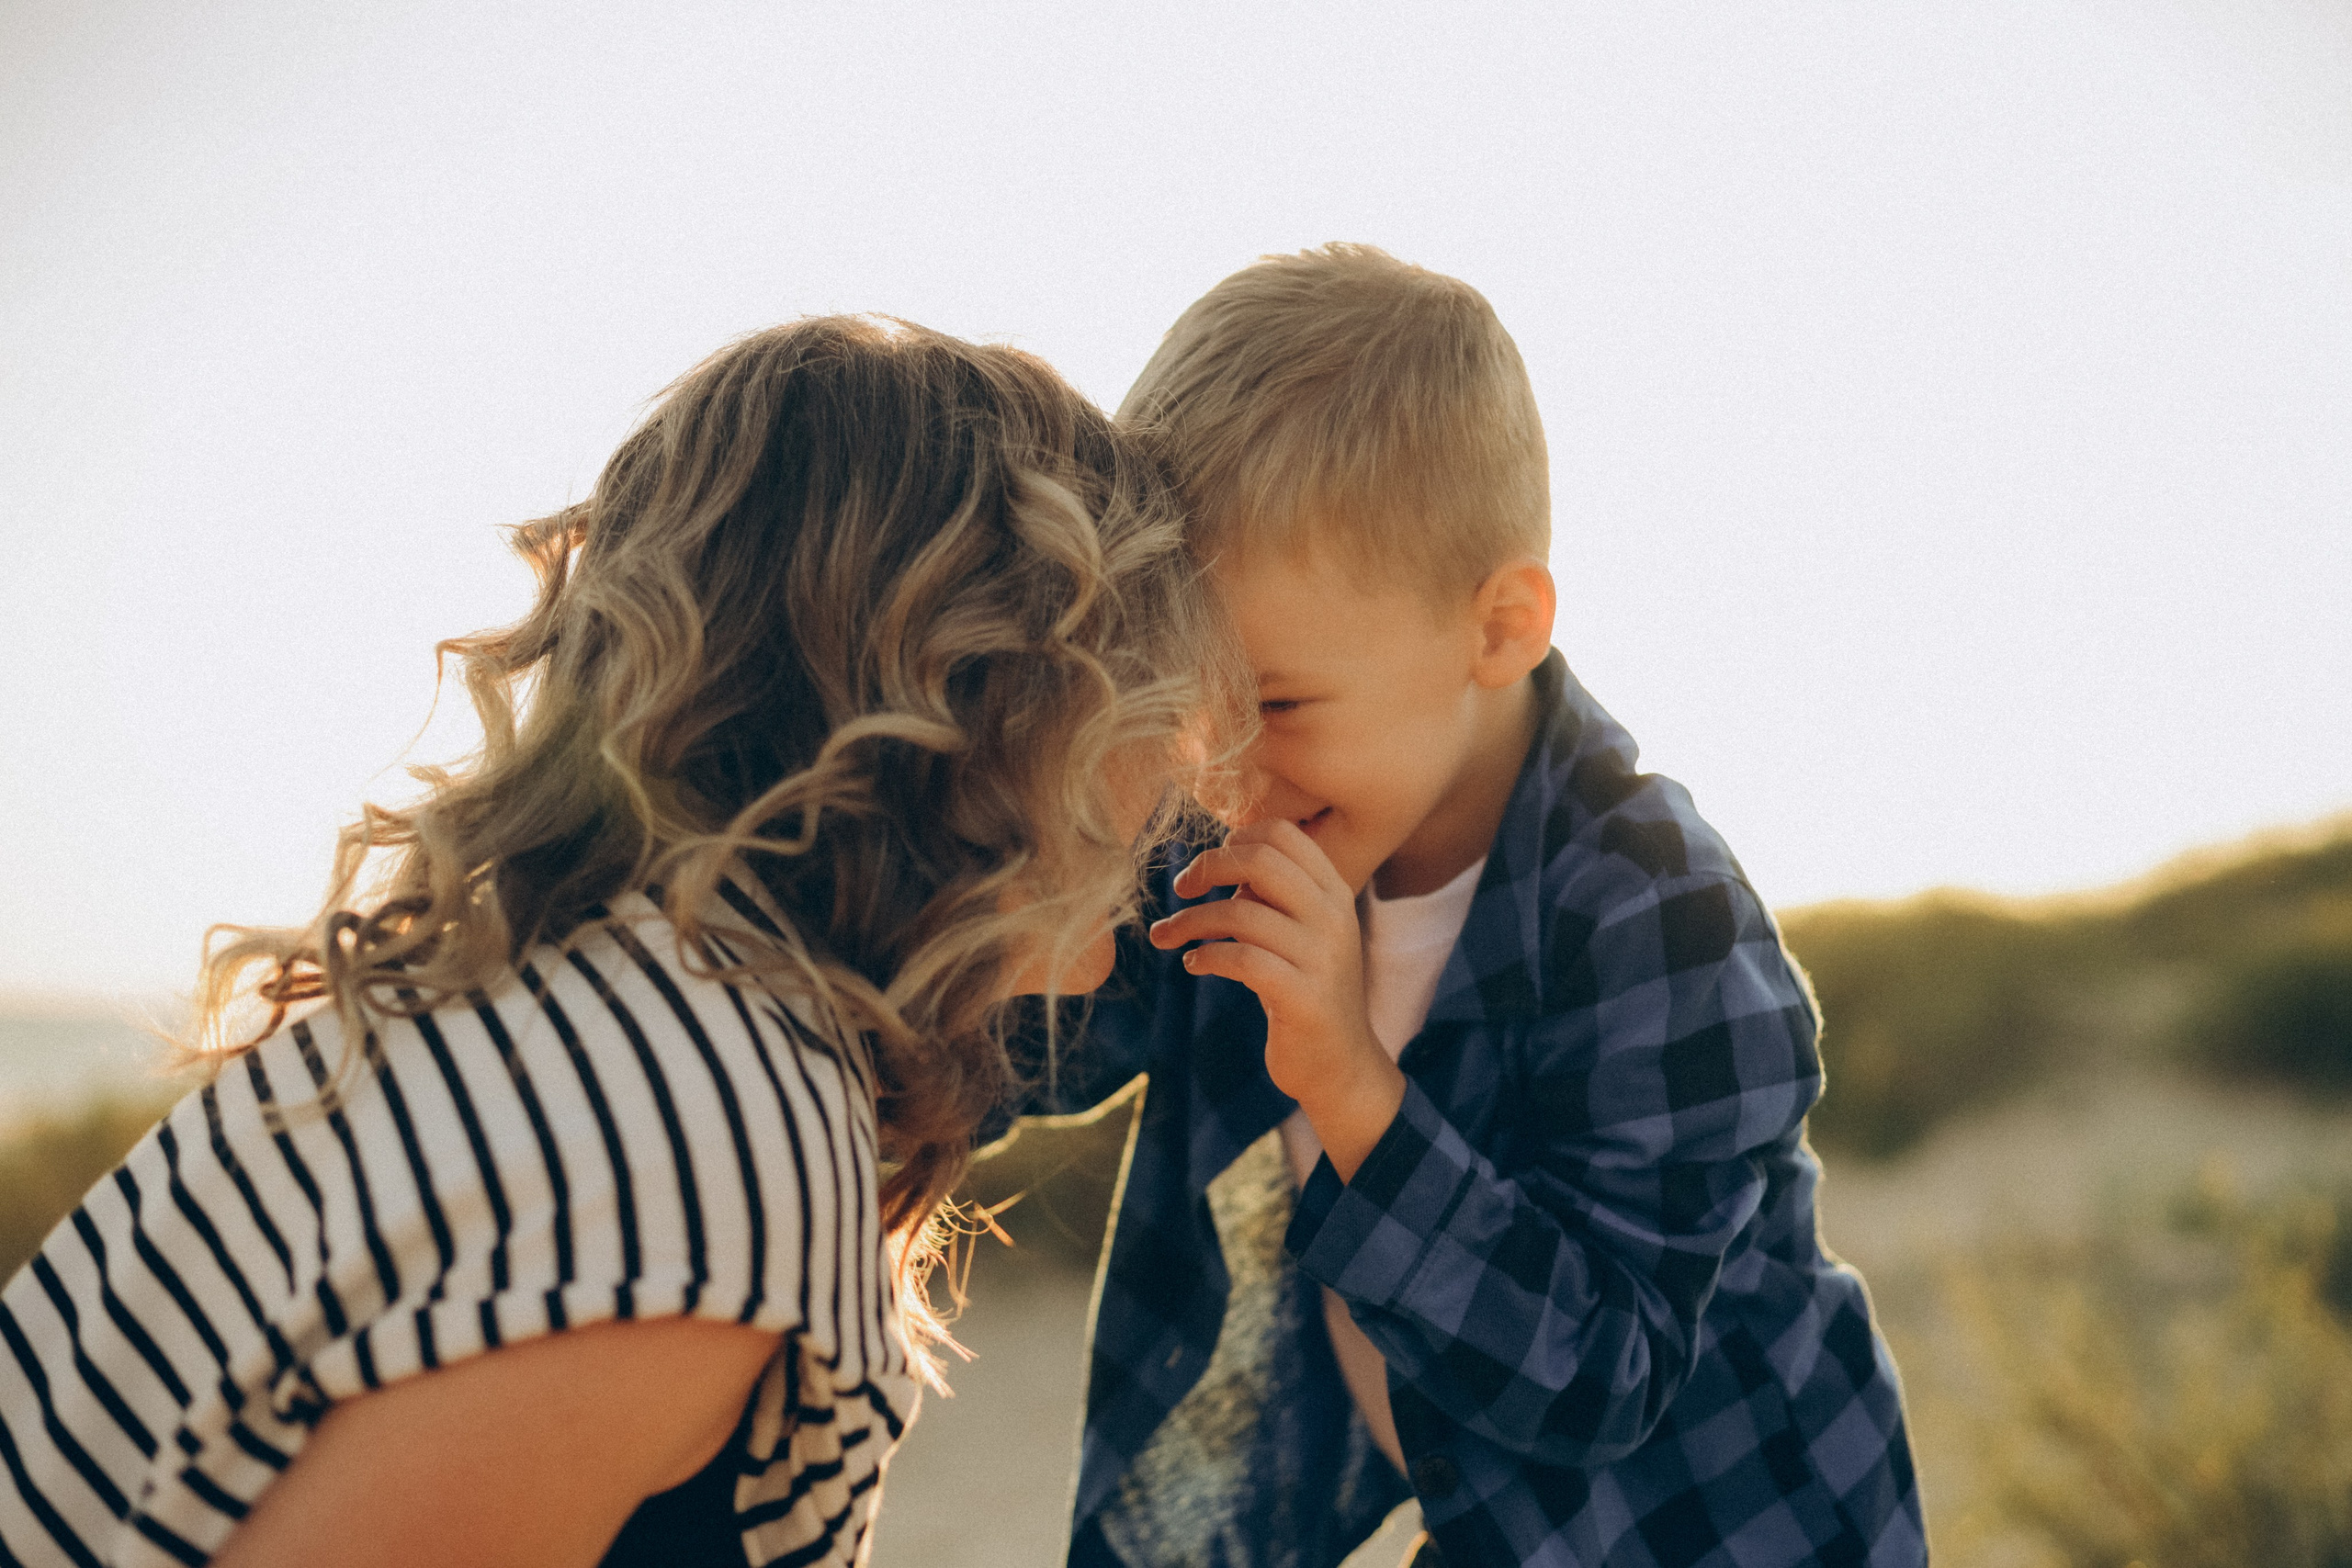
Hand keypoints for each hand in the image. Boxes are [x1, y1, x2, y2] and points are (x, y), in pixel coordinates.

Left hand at [1149, 819, 1405, 1179]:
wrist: (1342, 1066)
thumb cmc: (1307, 992)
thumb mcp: (1301, 935)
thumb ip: (1272, 898)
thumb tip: (1217, 863)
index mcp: (1335, 894)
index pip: (1284, 834)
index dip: (1235, 839)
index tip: (1209, 865)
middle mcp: (1335, 917)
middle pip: (1261, 861)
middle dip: (1209, 867)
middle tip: (1181, 888)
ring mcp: (1322, 957)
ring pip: (1240, 913)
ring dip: (1190, 921)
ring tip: (1167, 936)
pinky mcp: (1302, 997)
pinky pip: (1240, 959)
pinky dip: (1205, 957)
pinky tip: (1193, 964)